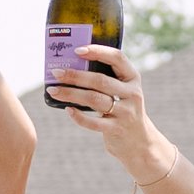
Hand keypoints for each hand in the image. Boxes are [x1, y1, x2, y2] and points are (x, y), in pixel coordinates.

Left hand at [52, 47, 176, 187]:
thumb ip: (107, 79)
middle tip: (56, 73)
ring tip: (53, 91)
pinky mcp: (117, 129)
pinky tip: (68, 110)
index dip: (97, 51)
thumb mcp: (123, 91)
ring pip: (94, 99)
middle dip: (75, 75)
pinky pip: (93, 122)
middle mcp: (132, 93)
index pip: (117, 58)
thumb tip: (71, 65)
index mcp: (133, 78)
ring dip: (71, 94)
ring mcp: (126, 112)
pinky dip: (78, 116)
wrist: (139, 142)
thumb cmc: (123, 110)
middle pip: (100, 80)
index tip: (77, 50)